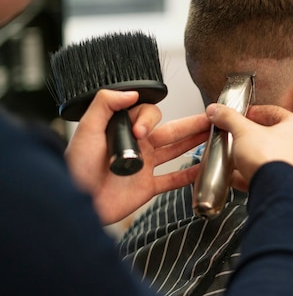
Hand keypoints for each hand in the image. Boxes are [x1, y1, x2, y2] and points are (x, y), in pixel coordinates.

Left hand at [65, 90, 210, 223]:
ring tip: (213, 136)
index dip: (149, 120)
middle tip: (210, 118)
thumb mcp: (86, 130)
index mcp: (125, 131)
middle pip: (172, 131)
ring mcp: (145, 167)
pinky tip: (203, 168)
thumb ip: (105, 105)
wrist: (77, 202)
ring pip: (176, 151)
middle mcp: (138, 146)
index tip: (140, 132)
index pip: (148, 116)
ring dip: (195, 143)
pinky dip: (190, 175)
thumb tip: (131, 93)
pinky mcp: (148, 187)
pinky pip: (173, 179)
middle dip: (192, 124)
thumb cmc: (75, 168)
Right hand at [206, 103, 292, 189]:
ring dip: (248, 156)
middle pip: (269, 136)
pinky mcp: (285, 184)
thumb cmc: (270, 160)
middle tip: (235, 135)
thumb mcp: (243, 132)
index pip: (273, 112)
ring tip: (233, 155)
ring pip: (266, 156)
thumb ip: (229, 118)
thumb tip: (218, 111)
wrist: (274, 194)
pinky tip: (233, 176)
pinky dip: (249, 174)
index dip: (253, 112)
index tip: (239, 116)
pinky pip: (264, 175)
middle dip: (249, 136)